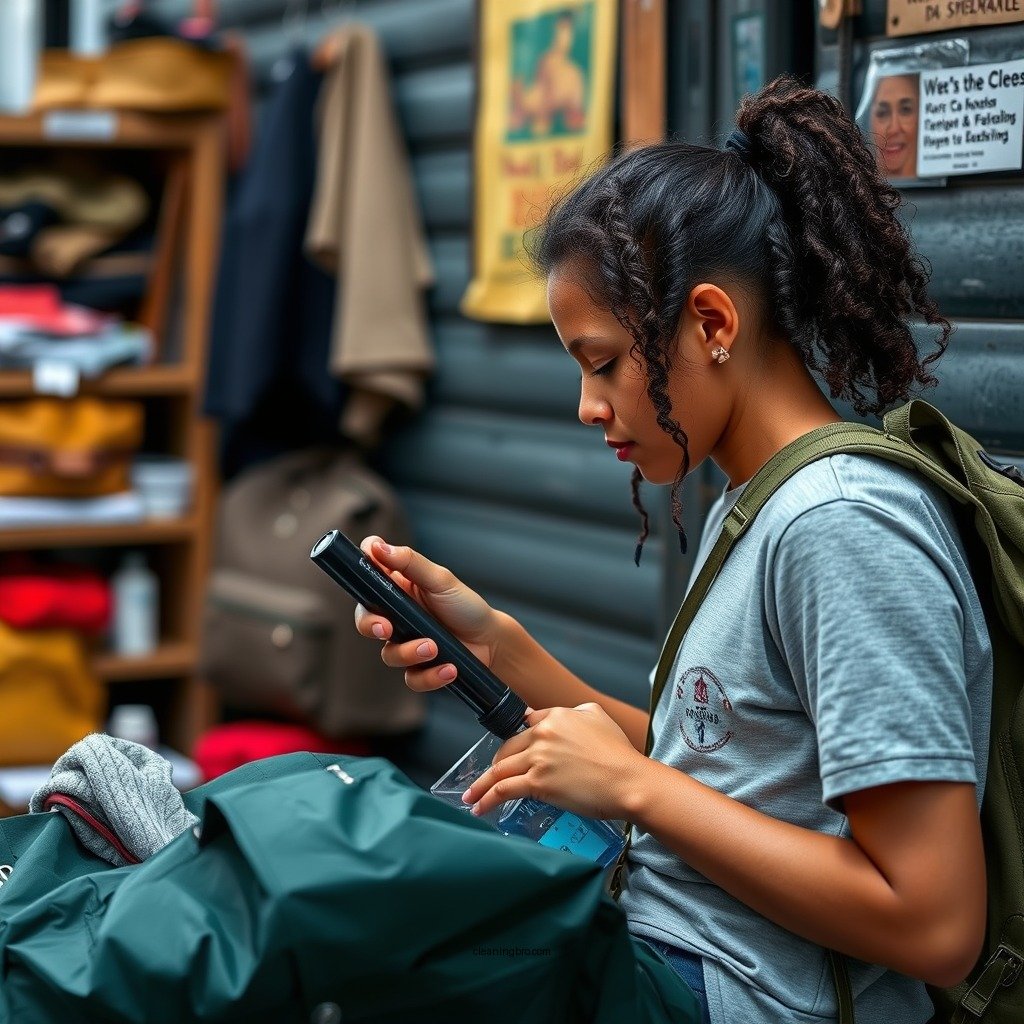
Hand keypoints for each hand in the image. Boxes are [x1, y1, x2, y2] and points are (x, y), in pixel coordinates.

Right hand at [353, 536, 508, 690]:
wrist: (491, 642)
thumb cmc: (466, 605)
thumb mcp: (441, 580)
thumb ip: (410, 563)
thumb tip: (378, 547)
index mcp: (398, 587)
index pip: (369, 572)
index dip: (360, 565)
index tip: (367, 567)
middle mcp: (397, 614)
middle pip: (365, 619)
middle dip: (370, 625)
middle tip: (386, 628)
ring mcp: (406, 641)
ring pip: (389, 653)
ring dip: (410, 652)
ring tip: (434, 648)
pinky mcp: (418, 666)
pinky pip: (411, 677)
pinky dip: (430, 675)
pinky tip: (449, 668)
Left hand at [461, 703, 644, 821]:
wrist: (628, 781)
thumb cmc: (620, 755)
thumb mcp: (598, 716)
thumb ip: (576, 712)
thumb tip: (564, 716)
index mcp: (556, 715)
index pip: (525, 723)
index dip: (515, 740)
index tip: (507, 751)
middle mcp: (543, 733)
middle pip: (508, 746)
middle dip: (497, 763)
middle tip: (488, 777)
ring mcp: (538, 757)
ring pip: (500, 768)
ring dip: (482, 784)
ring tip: (471, 795)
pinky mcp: (538, 782)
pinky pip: (504, 789)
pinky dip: (488, 798)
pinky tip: (480, 806)